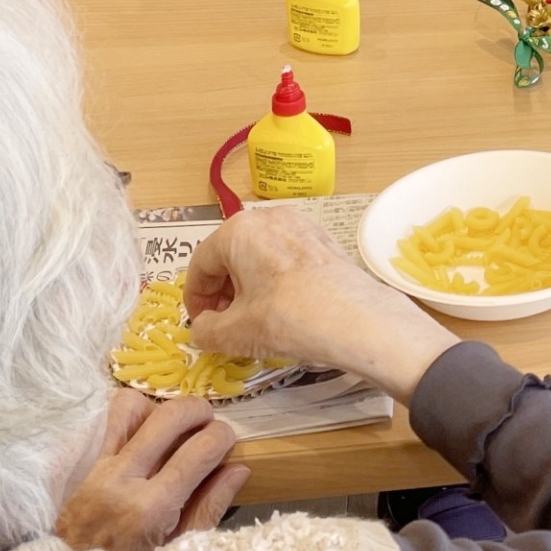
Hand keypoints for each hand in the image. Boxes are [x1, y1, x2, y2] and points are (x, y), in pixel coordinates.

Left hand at [55, 389, 247, 550]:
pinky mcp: (70, 462)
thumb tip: (238, 468)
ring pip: (129, 406)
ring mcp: (90, 466)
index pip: (200, 450)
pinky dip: (121, 420)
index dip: (222, 437)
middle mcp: (119, 480)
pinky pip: (98, 419)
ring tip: (164, 429)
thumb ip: (209, 508)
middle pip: (169, 416)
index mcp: (150, 509)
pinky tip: (133, 436)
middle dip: (198, 411)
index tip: (225, 442)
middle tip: (204, 424)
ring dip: (155, 410)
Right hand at [184, 208, 456, 403]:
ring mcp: (300, 224)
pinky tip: (283, 309)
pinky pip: (285, 257)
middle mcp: (268, 217)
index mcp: (238, 230)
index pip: (201, 264)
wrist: (356, 319)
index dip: (195, 298)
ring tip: (253, 320)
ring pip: (259, 254)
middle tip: (224, 324)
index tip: (200, 324)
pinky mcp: (324, 239)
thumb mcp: (234, 333)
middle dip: (222, 291)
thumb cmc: (286, 318)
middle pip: (230, 255)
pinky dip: (274, 279)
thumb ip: (205, 330)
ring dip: (248, 286)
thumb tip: (202, 328)